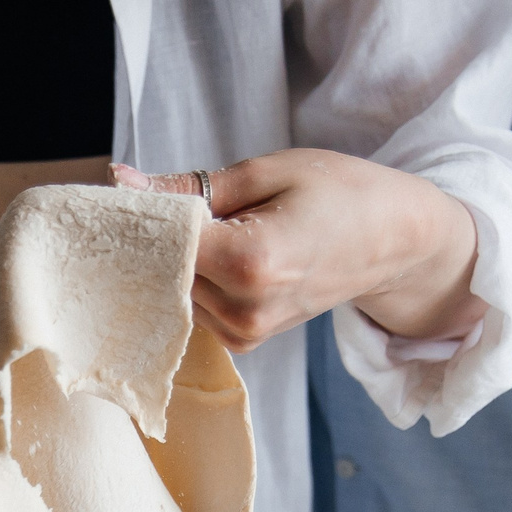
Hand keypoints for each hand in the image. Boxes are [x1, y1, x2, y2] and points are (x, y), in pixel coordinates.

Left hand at [118, 151, 482, 352]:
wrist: (393, 242)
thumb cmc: (341, 194)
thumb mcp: (268, 171)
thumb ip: (191, 186)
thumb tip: (122, 182)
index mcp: (251, 262)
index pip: (163, 242)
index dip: (136, 215)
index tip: (118, 192)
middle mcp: (244, 309)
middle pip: (162, 270)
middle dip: (150, 237)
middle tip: (151, 198)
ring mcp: (244, 332)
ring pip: (173, 291)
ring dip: (171, 259)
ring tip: (203, 223)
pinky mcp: (244, 340)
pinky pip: (193, 305)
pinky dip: (192, 277)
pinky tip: (212, 252)